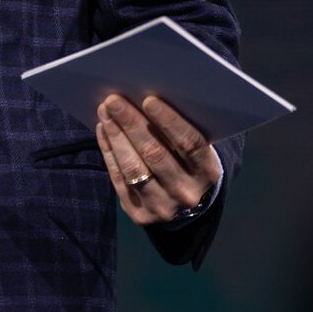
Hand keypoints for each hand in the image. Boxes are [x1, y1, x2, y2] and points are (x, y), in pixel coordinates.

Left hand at [94, 93, 221, 226]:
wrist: (187, 207)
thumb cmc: (190, 162)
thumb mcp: (197, 149)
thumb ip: (180, 130)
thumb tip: (146, 97)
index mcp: (208, 172)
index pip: (190, 144)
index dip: (169, 121)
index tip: (148, 99)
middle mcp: (187, 193)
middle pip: (155, 154)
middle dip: (132, 124)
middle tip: (114, 100)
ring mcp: (162, 207)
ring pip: (133, 168)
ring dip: (116, 136)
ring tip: (105, 112)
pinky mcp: (139, 214)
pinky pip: (119, 179)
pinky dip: (109, 151)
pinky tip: (103, 130)